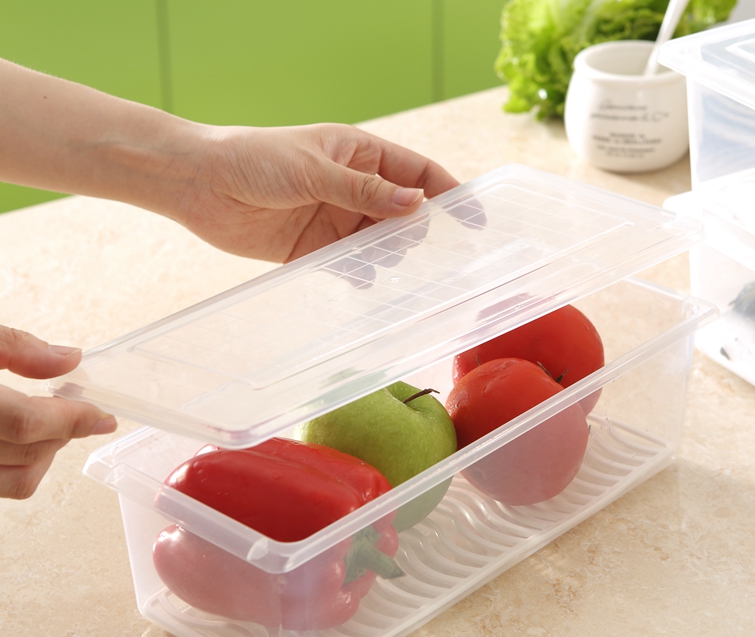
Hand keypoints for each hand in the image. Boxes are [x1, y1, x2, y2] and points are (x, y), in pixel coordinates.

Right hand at [0, 327, 117, 498]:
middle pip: (28, 454)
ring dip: (43, 456)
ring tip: (48, 424)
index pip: (25, 423)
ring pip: (15, 482)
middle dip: (63, 432)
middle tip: (81, 412)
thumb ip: (14, 347)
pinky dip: (19, 466)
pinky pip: (0, 484)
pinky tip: (21, 439)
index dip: (71, 419)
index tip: (102, 415)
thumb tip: (69, 359)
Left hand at [170, 123, 460, 261]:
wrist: (199, 185)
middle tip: (424, 254)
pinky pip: (349, 266)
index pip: (417, 174)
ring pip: (379, 243)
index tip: (475, 220)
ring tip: (391, 269)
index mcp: (359, 155)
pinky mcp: (314, 249)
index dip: (449, 194)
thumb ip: (366, 192)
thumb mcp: (315, 170)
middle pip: (403, 214)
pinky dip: (360, 276)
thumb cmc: (254, 159)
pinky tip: (363, 283)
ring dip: (389, 257)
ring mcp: (335, 219)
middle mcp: (352, 188)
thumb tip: (418, 206)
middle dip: (418, 233)